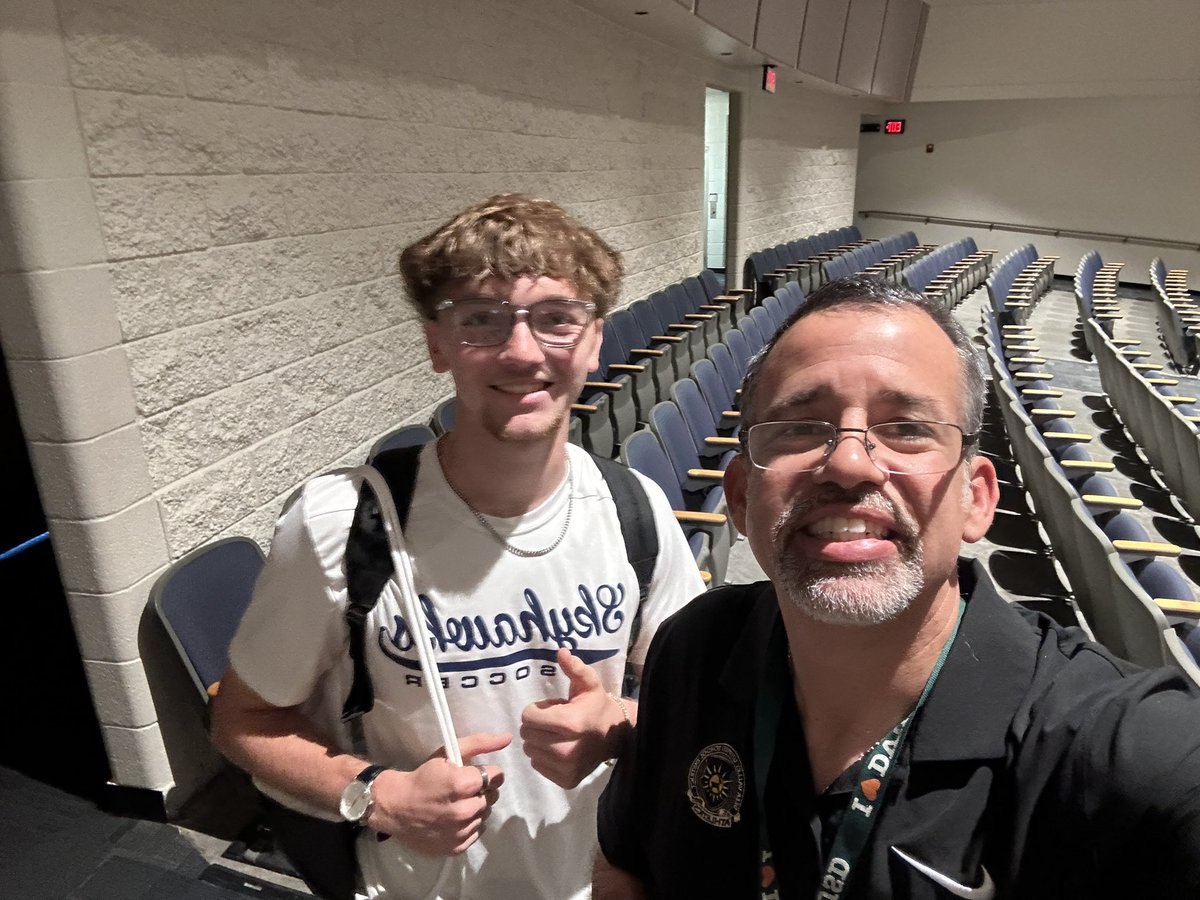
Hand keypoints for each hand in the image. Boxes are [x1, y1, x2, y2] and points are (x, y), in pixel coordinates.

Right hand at [368, 731, 510, 855]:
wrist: (395, 807)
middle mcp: (465, 811)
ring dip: (476, 808)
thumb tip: (507, 739)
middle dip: (482, 791)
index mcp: (463, 784)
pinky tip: (454, 819)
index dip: (487, 773)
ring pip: (485, 815)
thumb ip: (479, 744)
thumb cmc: (422, 777)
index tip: (473, 774)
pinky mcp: (457, 847)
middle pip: (493, 797)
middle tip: (463, 790)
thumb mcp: (447, 753)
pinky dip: (469, 826)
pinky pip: (477, 833)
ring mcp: (461, 832)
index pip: (496, 776)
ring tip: (457, 804)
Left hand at [519, 648, 631, 788]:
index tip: (552, 708)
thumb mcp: (588, 684)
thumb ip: (574, 668)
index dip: (536, 709)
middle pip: (526, 734)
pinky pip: (537, 765)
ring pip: (530, 750)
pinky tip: (560, 748)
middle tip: (554, 721)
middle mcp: (566, 749)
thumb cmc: (596, 706)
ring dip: (538, 740)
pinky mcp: (566, 780)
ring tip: (558, 734)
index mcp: (569, 723)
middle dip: (536, 724)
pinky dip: (543, 756)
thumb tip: (561, 652)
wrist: (616, 736)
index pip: (527, 717)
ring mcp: (566, 767)